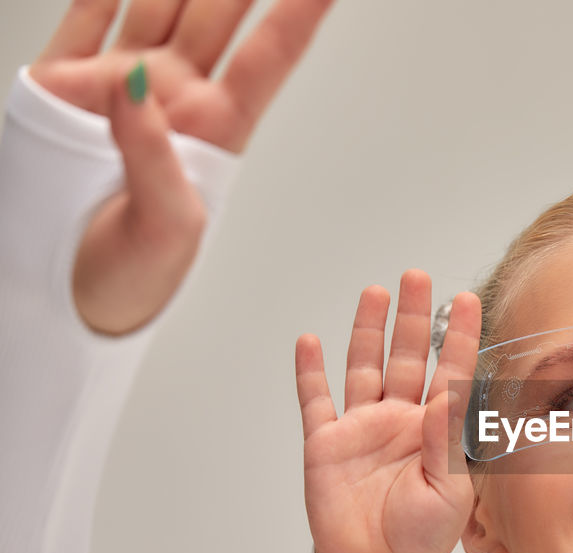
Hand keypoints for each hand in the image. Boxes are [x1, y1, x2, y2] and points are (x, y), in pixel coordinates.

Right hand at [30, 0, 334, 333]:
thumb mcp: (164, 225)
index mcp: (214, 130)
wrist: (62, 294)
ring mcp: (119, 84)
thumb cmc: (135, 276)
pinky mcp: (63, 84)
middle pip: (217, 12)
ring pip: (157, 0)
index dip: (300, 13)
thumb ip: (150, 154)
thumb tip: (132, 82)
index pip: (269, 56)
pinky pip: (87, 12)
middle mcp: (172, 97)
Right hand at [295, 272, 481, 552]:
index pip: (451, 373)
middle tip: (417, 278)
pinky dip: (311, 371)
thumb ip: (446, 443)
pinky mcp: (326, 443)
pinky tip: (311, 341)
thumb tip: (447, 396)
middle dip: (413, 318)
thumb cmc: (422, 538)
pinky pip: (316, 400)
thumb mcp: (448, 492)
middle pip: (408, 356)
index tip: (467, 300)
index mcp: (436, 431)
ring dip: (368, 330)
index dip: (459, 337)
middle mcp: (401, 420)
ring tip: (375, 293)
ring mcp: (363, 428)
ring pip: (365, 366)